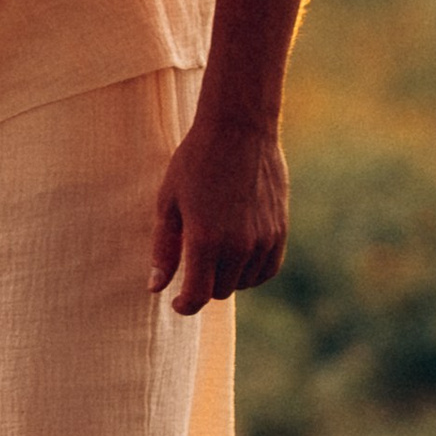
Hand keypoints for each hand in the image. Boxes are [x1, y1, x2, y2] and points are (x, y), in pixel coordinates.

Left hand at [149, 108, 289, 316]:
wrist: (239, 129)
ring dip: (227, 277)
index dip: (184, 305)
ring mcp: (263, 240)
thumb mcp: (169, 203)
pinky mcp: (280, 231)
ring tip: (215, 250)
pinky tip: (238, 254)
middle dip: (203, 285)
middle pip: (219, 291)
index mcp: (206, 240)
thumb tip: (155, 288)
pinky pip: (267, 270)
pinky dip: (251, 271)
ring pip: (243, 282)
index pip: (197, 297)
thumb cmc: (195, 162)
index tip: (177, 301)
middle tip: (193, 261)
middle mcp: (238, 245)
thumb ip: (163, 249)